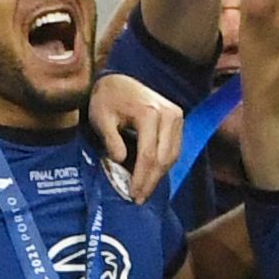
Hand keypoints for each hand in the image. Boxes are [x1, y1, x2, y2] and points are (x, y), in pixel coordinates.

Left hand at [88, 75, 184, 204]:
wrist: (119, 79)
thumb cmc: (107, 99)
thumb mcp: (101, 118)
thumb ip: (111, 139)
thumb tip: (120, 161)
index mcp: (149, 113)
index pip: (149, 155)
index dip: (141, 177)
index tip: (132, 195)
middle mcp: (169, 114)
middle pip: (164, 158)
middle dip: (151, 181)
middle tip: (139, 199)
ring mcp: (176, 116)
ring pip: (172, 155)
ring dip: (159, 176)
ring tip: (144, 191)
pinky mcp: (177, 119)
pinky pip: (174, 148)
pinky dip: (164, 164)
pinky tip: (152, 175)